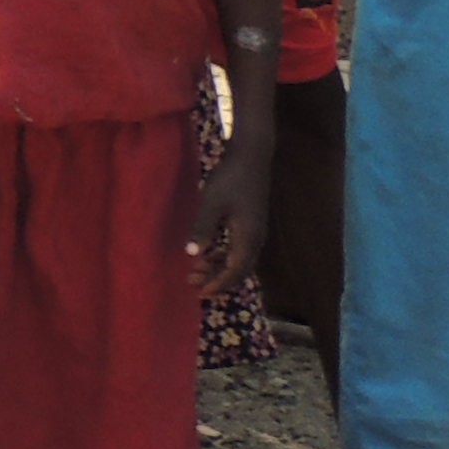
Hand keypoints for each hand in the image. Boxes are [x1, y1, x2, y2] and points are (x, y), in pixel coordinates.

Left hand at [188, 146, 270, 298]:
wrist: (251, 156)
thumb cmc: (230, 178)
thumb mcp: (212, 203)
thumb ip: (203, 229)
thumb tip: (192, 254)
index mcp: (249, 238)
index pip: (235, 271)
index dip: (219, 283)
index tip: (201, 292)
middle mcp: (256, 239)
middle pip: (238, 269)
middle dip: (216, 279)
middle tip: (193, 283)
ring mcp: (255, 231)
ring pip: (238, 259)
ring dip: (218, 266)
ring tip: (195, 270)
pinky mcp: (251, 223)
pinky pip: (238, 248)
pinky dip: (223, 254)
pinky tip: (208, 253)